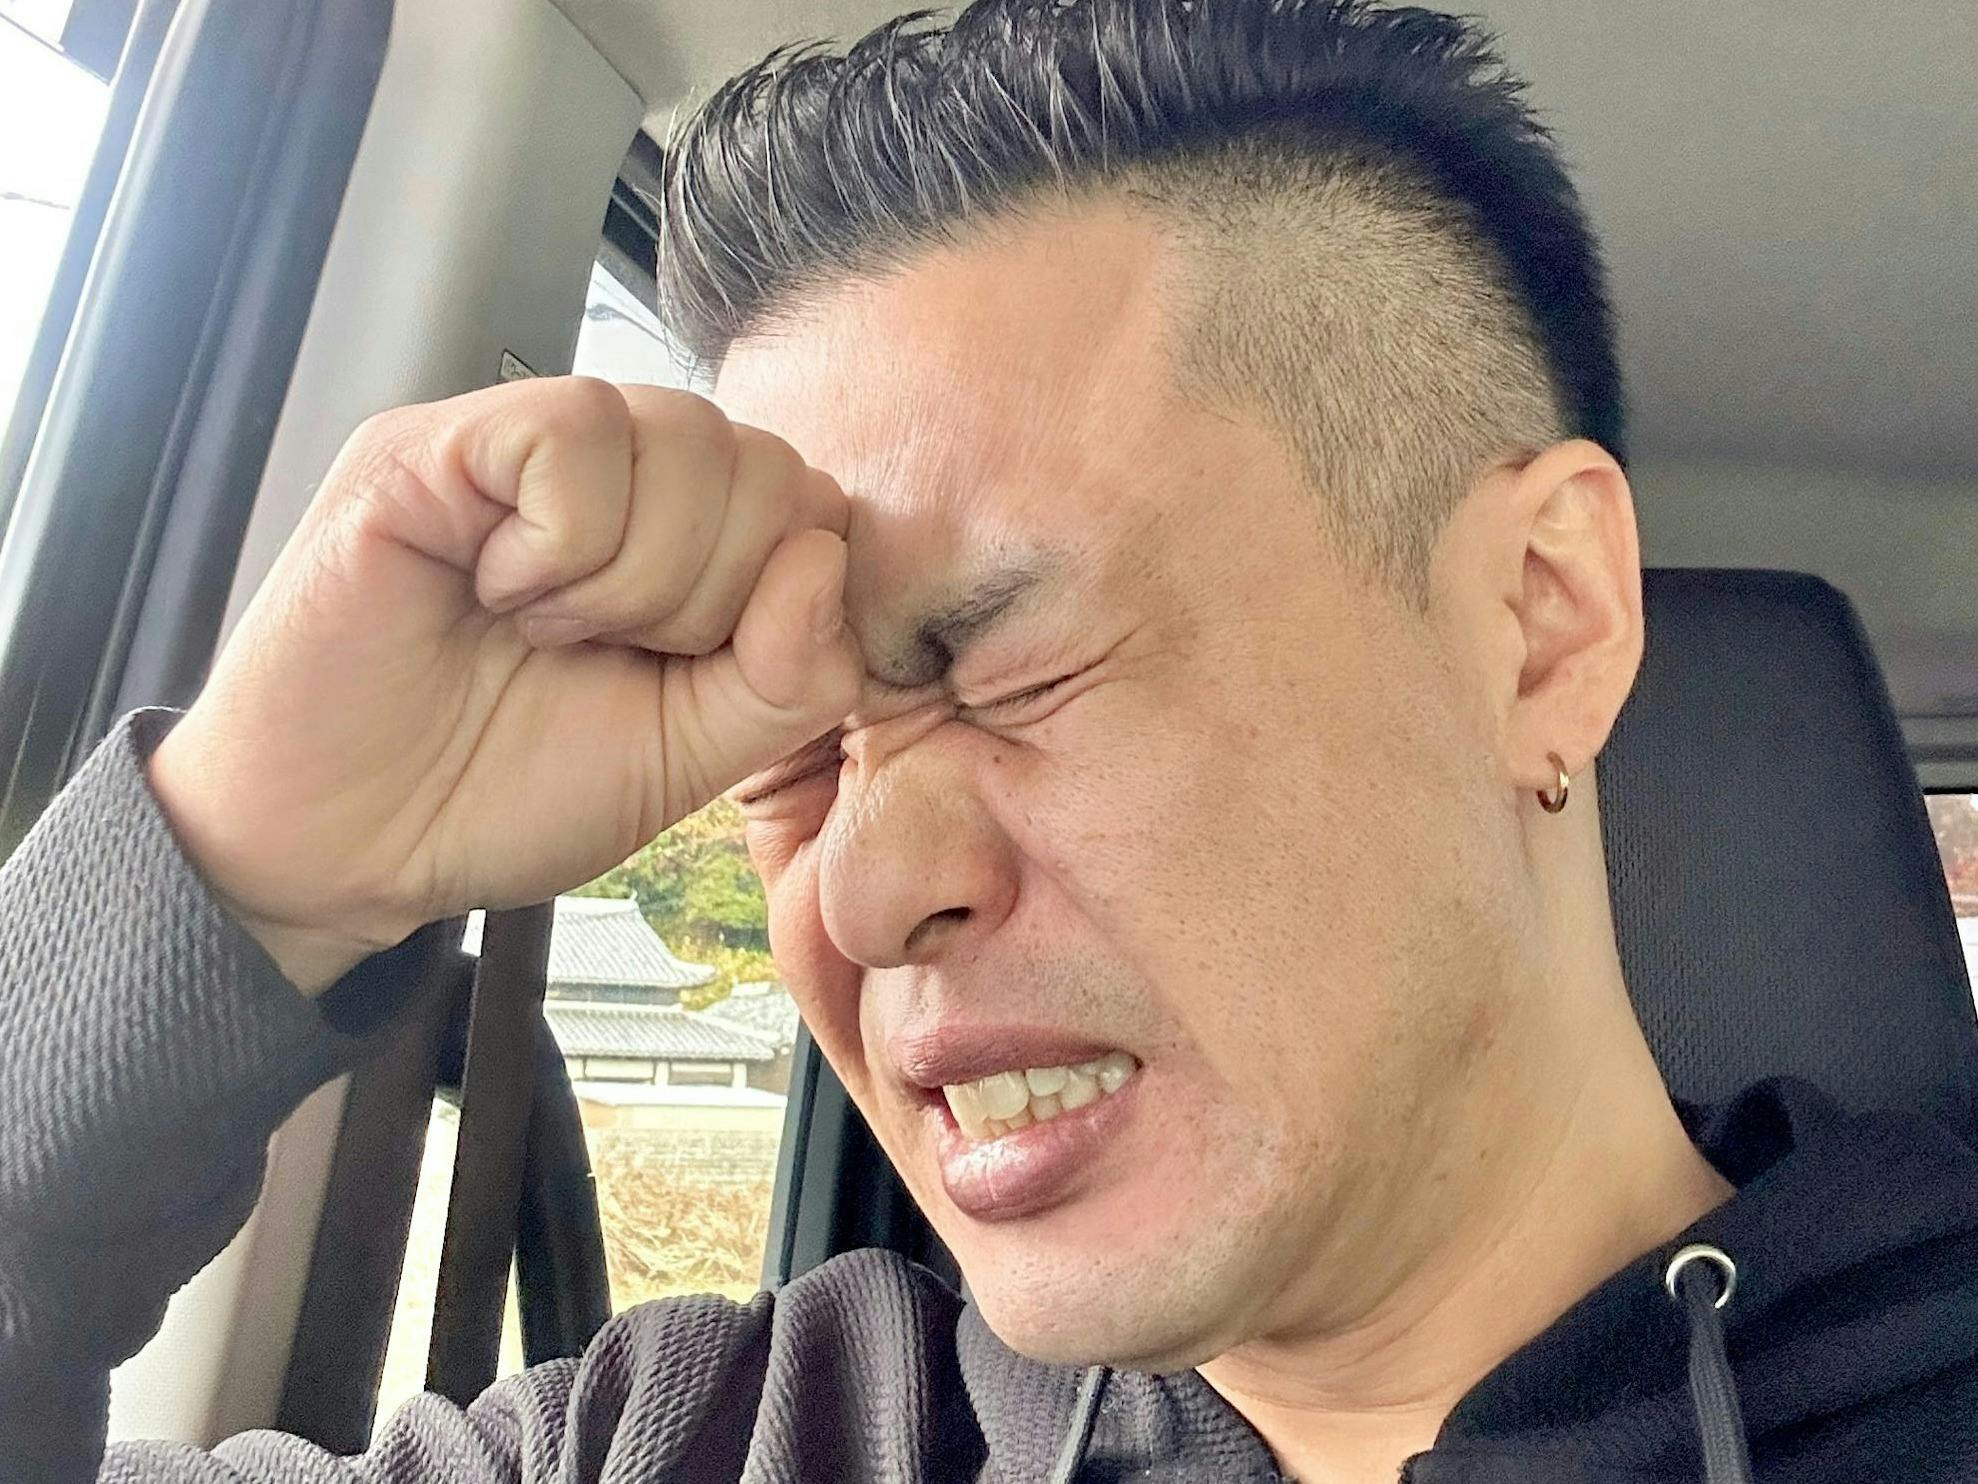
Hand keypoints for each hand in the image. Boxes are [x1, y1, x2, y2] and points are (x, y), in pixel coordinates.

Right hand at [147, 378, 858, 992]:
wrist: (347, 845)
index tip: (686, 674)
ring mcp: (525, 446)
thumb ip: (787, 676)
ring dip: (634, 573)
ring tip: (544, 626)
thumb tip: (824, 559)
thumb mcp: (688, 755)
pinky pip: (575, 429)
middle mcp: (617, 473)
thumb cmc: (503, 791)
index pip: (814, 506)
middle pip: (764, 466)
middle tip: (601, 652)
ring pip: (683, 436)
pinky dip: (560, 538)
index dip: (781, 602)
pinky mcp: (438, 444)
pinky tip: (501, 588)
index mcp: (687, 540)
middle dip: (708, 599)